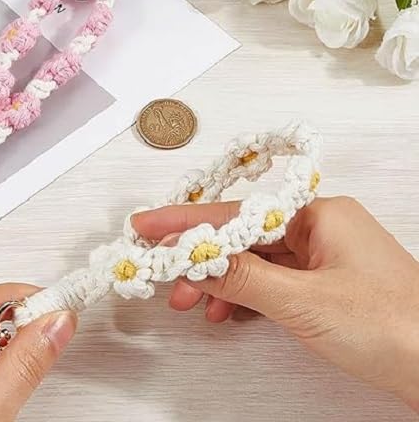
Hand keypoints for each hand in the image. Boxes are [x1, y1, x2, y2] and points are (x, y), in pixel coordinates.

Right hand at [133, 197, 418, 410]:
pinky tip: (227, 312)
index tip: (147, 224)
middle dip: (202, 258)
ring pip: (255, 261)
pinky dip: (245, 296)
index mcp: (319, 215)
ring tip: (190, 302)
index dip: (186, 221)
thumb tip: (196, 261)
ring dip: (221, 281)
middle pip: (243, 236)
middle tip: (165, 275)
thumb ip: (245, 279)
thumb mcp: (306, 302)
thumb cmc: (395, 328)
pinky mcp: (324, 286)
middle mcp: (319, 229)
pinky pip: (272, 282)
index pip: (237, 214)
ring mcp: (322, 258)